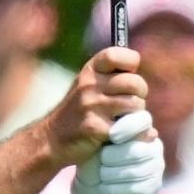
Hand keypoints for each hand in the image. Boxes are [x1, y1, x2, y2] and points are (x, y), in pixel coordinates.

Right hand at [42, 47, 150, 168]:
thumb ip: (112, 78)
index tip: (130, 74)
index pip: (117, 54)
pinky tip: (125, 135)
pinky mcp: (96, 128)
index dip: (131, 62)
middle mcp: (90, 85)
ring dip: (138, 115)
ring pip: (135, 105)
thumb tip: (140, 80)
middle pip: (135, 83)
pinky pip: (130, 128)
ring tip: (126, 119)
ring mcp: (92, 106)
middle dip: (140, 94)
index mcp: (90, 70)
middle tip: (132, 103)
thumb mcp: (89, 86)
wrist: (53, 139)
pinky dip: (135, 134)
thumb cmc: (80, 111)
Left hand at [72, 110, 164, 193]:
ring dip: (110, 176)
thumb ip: (106, 132)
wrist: (91, 191)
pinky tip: (106, 189)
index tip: (112, 136)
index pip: (143, 120)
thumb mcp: (94, 144)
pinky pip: (135, 189)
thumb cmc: (93, 163)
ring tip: (101, 177)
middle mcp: (153, 145)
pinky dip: (115, 191)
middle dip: (112, 159)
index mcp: (140, 128)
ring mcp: (156, 167)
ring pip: (134, 172)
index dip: (129, 127)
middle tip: (102, 163)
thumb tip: (114, 128)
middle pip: (136, 151)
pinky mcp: (154, 186)